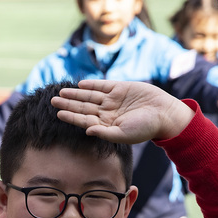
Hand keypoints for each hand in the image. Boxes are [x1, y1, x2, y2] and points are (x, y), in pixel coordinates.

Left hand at [51, 80, 193, 142]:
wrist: (164, 114)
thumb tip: (87, 131)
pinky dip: (91, 84)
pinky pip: (102, 85)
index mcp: (106, 125)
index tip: (58, 113)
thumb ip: (105, 133)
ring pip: (89, 95)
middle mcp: (107, 113)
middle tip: (52, 99)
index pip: (84, 120)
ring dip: (76, 93)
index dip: (71, 116)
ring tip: (61, 91)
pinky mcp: (120, 88)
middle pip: (83, 106)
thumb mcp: (124, 134)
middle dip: (68, 103)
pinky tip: (80, 83)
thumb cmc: (146, 128)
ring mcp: (113, 100)